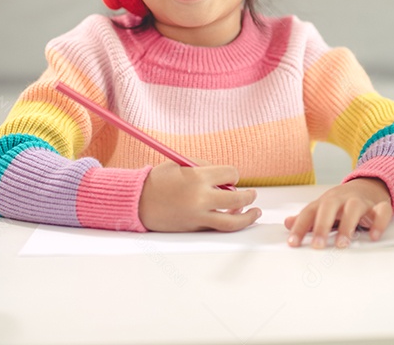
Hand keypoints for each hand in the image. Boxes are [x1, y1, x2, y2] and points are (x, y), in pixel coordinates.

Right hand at [138, 161, 260, 231]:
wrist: (137, 202)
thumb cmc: (159, 180)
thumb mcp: (181, 164)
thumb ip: (205, 168)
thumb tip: (226, 180)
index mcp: (198, 178)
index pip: (231, 175)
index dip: (233, 175)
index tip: (230, 177)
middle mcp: (201, 198)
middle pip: (237, 199)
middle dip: (249, 196)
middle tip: (253, 195)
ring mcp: (198, 216)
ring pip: (232, 221)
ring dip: (248, 217)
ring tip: (255, 212)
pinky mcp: (194, 228)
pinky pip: (217, 227)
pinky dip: (229, 222)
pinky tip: (235, 217)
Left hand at [284, 178, 392, 248]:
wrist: (369, 185)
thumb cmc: (343, 201)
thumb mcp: (323, 208)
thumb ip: (307, 218)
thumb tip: (287, 223)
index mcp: (326, 201)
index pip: (309, 212)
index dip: (300, 227)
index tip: (293, 243)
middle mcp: (342, 198)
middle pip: (329, 206)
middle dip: (322, 226)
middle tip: (317, 245)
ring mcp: (361, 201)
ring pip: (354, 208)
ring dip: (347, 226)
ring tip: (342, 244)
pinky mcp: (379, 205)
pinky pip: (381, 211)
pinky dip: (379, 223)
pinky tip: (373, 236)